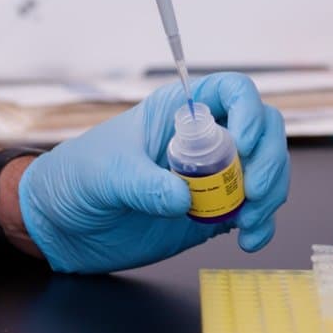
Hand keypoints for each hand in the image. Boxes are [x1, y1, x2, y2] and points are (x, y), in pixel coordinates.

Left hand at [17, 72, 290, 273]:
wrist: (63, 226)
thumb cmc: (75, 179)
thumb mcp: (104, 174)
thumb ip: (142, 184)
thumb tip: (183, 198)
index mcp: (177, 112)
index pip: (231, 91)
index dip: (249, 109)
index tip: (244, 143)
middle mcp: (203, 140)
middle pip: (263, 130)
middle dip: (269, 159)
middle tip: (253, 192)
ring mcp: (212, 177)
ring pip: (265, 170)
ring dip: (270, 195)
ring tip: (248, 223)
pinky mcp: (213, 212)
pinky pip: (253, 211)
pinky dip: (261, 225)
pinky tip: (248, 240)